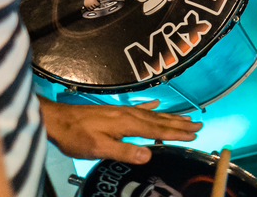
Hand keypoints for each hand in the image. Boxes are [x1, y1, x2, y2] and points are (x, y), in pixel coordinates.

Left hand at [39, 98, 201, 164]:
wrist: (58, 119)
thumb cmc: (76, 135)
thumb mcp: (99, 147)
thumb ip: (124, 150)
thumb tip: (148, 154)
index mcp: (128, 124)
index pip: (158, 129)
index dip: (176, 133)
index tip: (193, 135)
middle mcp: (129, 115)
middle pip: (160, 119)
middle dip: (180, 123)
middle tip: (198, 125)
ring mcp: (123, 112)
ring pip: (153, 114)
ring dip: (170, 116)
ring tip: (185, 118)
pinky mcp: (115, 112)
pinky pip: (139, 108)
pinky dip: (150, 107)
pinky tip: (156, 104)